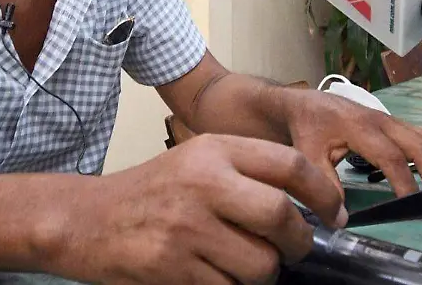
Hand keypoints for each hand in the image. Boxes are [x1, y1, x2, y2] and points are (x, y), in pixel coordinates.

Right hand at [60, 134, 345, 284]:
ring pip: (260, 264)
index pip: (289, 165)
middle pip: (280, 216)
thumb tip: (312, 207)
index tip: (335, 214)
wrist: (87, 219)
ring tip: (241, 264)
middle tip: (294, 249)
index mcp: (213, 150)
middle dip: (298, 242)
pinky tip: (211, 275)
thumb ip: (247, 173)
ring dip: (262, 273)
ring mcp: (186, 227)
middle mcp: (201, 183)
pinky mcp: (172, 267)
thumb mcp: (196, 160)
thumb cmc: (153, 192)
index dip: (323, 193)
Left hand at [283, 90, 421, 197]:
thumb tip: (340, 217)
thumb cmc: (307, 128)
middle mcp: (382, 121)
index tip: (412, 205)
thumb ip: (323, 184)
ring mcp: (391, 121)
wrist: (305, 104)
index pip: (391, 156)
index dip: (405, 181)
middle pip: (421, 143)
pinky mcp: (394, 125)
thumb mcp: (308, 155)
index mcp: (360, 127)